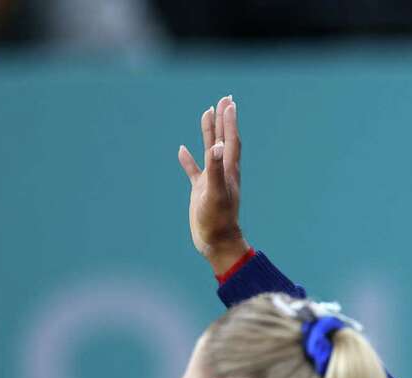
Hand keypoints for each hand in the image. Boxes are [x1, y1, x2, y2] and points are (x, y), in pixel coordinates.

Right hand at [178, 95, 250, 275]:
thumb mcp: (215, 193)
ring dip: (208, 132)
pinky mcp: (201, 191)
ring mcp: (211, 180)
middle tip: (224, 99)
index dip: (229, 121)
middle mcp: (222, 172)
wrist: (217, 243)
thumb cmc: (218, 220)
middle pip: (223, 139)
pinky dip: (189, 160)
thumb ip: (215, 169)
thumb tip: (216, 146)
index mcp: (228, 170)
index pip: (230, 140)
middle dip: (223, 120)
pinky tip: (181, 150)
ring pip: (209, 150)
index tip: (229, 102)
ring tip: (206, 113)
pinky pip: (194, 170)